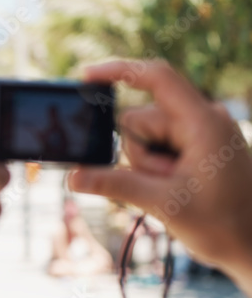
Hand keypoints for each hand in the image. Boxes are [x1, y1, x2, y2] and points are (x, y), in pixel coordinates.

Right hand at [69, 60, 251, 281]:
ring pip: (143, 138)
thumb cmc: (224, 226)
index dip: (120, 71)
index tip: (85, 76)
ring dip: (145, 167)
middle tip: (163, 185)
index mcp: (203, 123)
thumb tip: (74, 176)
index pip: (158, 78)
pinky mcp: (196, 149)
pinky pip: (156, 149)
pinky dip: (153, 170)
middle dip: (138, 154)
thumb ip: (116, 185)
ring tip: (172, 191)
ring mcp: (199, 135)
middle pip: (140, 120)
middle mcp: (201, 120)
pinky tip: (172, 190)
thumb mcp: (165, 204)